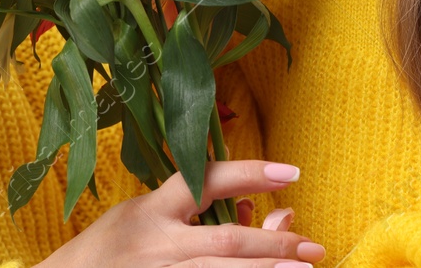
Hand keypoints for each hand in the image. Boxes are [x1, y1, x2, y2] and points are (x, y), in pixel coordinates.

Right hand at [38, 159, 324, 267]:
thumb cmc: (107, 248)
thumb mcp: (143, 216)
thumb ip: (194, 211)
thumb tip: (259, 208)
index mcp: (151, 211)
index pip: (204, 180)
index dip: (249, 173)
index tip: (290, 172)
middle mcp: (158, 244)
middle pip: (227, 241)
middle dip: (275, 244)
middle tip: (313, 247)